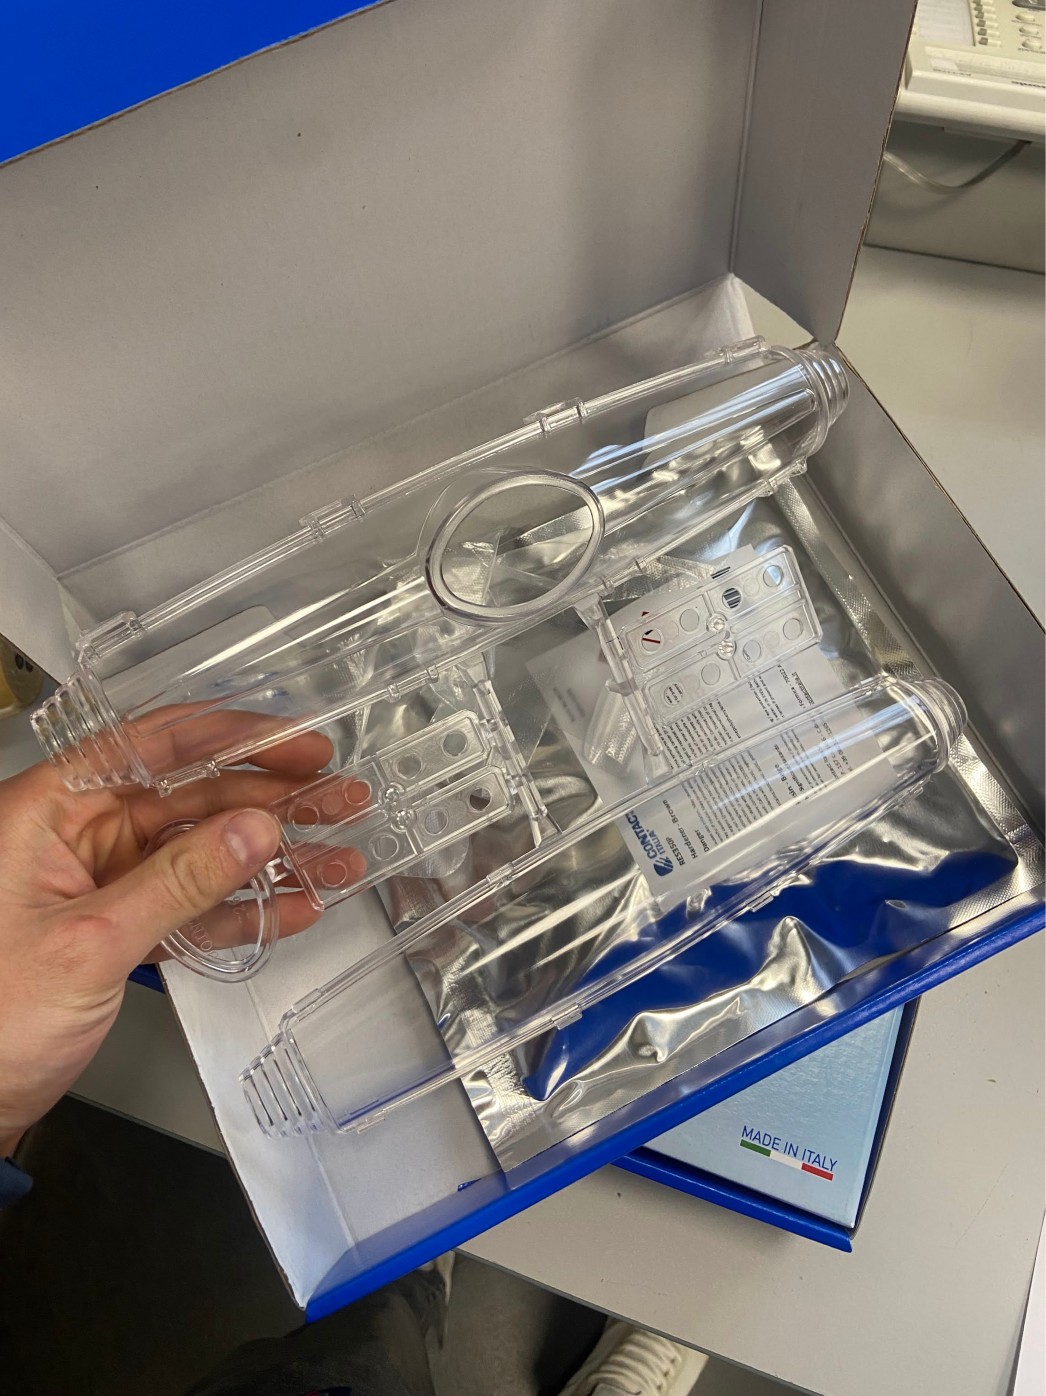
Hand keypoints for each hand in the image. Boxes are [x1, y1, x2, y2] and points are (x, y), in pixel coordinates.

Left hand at [0, 724, 333, 1155]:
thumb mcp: (89, 943)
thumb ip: (178, 882)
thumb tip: (253, 829)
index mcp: (48, 810)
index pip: (154, 745)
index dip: (237, 738)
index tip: (301, 747)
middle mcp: (75, 835)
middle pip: (191, 795)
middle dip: (272, 799)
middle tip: (339, 800)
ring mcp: (99, 882)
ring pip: (202, 850)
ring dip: (272, 857)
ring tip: (337, 856)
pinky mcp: (116, 927)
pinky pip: (192, 904)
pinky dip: (242, 908)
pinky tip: (294, 908)